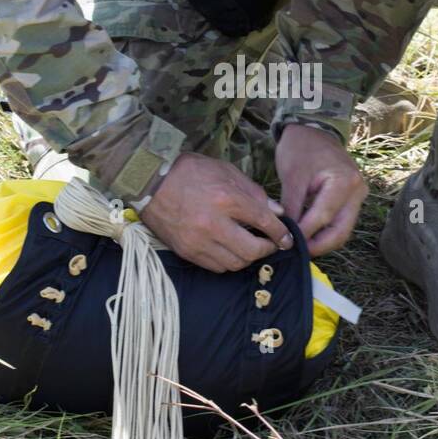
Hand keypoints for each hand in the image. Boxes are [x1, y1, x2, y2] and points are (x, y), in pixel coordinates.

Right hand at [140, 151, 292, 271]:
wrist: (150, 181)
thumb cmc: (189, 172)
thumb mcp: (225, 171)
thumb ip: (253, 192)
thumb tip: (276, 212)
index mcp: (226, 198)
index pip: (264, 222)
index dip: (281, 233)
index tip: (287, 238)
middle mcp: (213, 223)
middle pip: (252, 250)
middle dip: (267, 249)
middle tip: (271, 244)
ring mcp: (198, 241)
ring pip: (235, 263)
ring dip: (248, 257)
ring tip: (250, 247)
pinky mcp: (187, 251)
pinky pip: (216, 267)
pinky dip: (229, 262)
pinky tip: (231, 250)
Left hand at [275, 123, 366, 255]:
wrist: (313, 130)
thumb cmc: (300, 148)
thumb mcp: (292, 177)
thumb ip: (291, 207)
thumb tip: (286, 235)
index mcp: (343, 182)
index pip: (323, 217)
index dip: (305, 234)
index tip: (286, 245)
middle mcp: (357, 191)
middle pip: (340, 231)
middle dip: (319, 246)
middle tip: (296, 254)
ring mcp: (358, 196)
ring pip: (342, 230)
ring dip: (322, 241)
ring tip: (300, 247)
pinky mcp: (353, 199)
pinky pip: (341, 222)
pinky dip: (325, 231)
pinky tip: (308, 236)